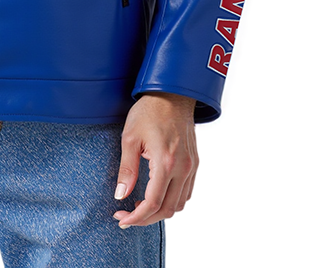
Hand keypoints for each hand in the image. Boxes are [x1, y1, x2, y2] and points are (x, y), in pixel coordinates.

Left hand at [112, 92, 197, 226]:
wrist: (172, 94)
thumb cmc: (149, 111)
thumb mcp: (130, 138)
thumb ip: (127, 169)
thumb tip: (120, 195)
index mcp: (166, 162)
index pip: (152, 203)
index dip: (136, 217)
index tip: (122, 220)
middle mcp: (183, 168)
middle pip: (167, 209)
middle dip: (146, 218)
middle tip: (126, 216)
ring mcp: (191, 166)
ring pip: (179, 204)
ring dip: (160, 211)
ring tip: (139, 206)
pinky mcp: (194, 163)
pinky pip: (186, 192)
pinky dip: (172, 200)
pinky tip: (156, 194)